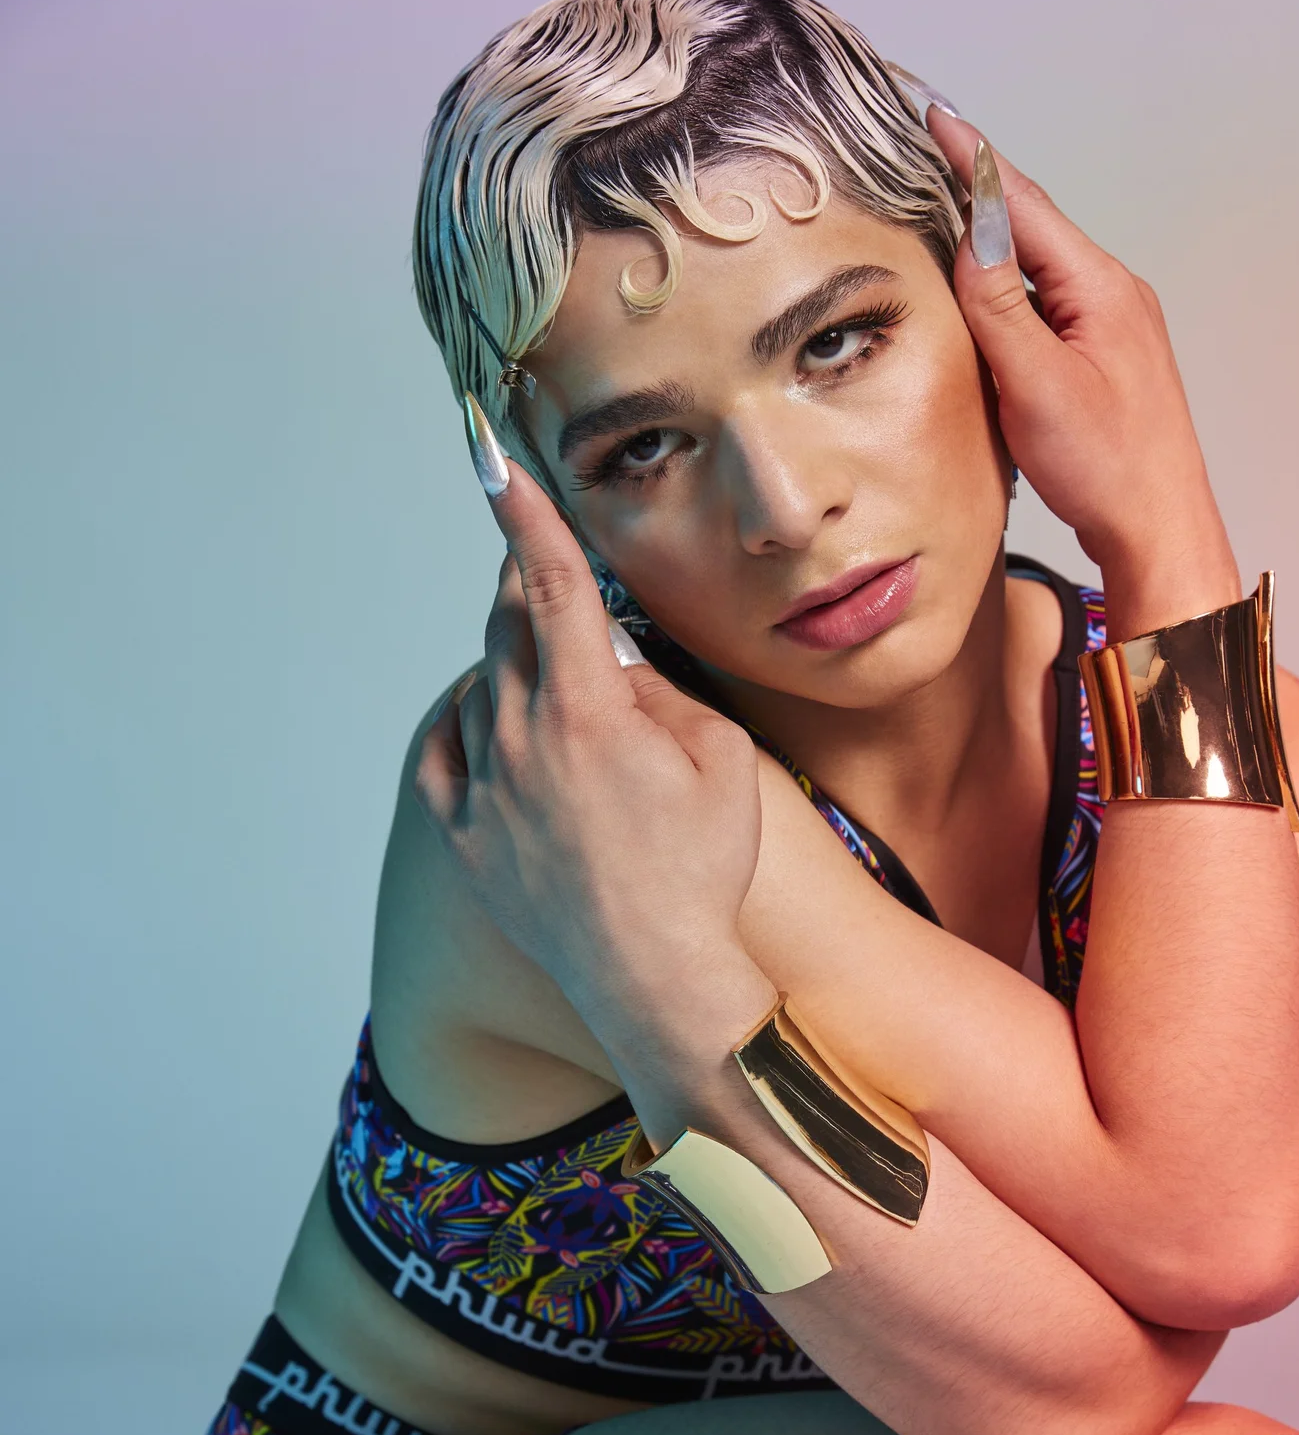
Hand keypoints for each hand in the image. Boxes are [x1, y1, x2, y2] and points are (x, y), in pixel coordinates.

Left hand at [414, 452, 773, 1089]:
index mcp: (587, 710)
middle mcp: (520, 740)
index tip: (493, 458)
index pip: (549, 585)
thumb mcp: (718, 758)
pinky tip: (490, 728)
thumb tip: (612, 656)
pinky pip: (444, 754)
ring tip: (571, 715)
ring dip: (517, 675)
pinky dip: (467, 728)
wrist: (658, 977)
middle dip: (533, 597)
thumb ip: (659, 688)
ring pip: (482, 690)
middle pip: (509, 629)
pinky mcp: (465, 838)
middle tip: (564, 600)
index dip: (524, 514)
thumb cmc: (702, 871)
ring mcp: (484, 791)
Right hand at [926, 109, 1240, 633]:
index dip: (975, 162)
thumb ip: (1000, 306)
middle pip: (1034, 229)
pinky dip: (1013, 291)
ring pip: (1041, 269)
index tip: (937, 121)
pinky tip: (988, 298)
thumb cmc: (1108, 469)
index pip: (1024, 206)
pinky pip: (1050, 305)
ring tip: (946, 216)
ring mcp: (1114, 325)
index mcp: (1100, 289)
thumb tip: (973, 235)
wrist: (1159, 528)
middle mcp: (1113, 295)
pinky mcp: (1107, 356)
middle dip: (981, 193)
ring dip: (995, 244)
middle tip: (930, 155)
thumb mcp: (1037, 385)